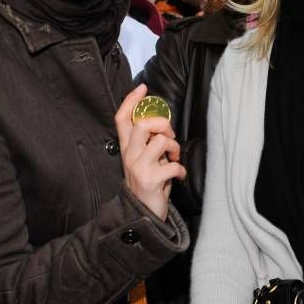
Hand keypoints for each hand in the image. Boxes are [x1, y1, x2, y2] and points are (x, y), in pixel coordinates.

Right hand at [114, 84, 185, 219]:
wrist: (142, 215)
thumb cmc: (148, 183)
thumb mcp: (143, 160)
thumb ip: (147, 143)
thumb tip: (162, 124)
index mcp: (127, 148)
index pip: (122, 119)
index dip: (130, 101)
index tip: (142, 88)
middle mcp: (130, 156)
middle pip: (143, 124)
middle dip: (163, 125)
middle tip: (169, 137)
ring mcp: (138, 167)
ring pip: (160, 141)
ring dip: (174, 148)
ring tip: (174, 158)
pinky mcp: (150, 180)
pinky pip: (173, 165)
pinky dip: (181, 169)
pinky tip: (179, 176)